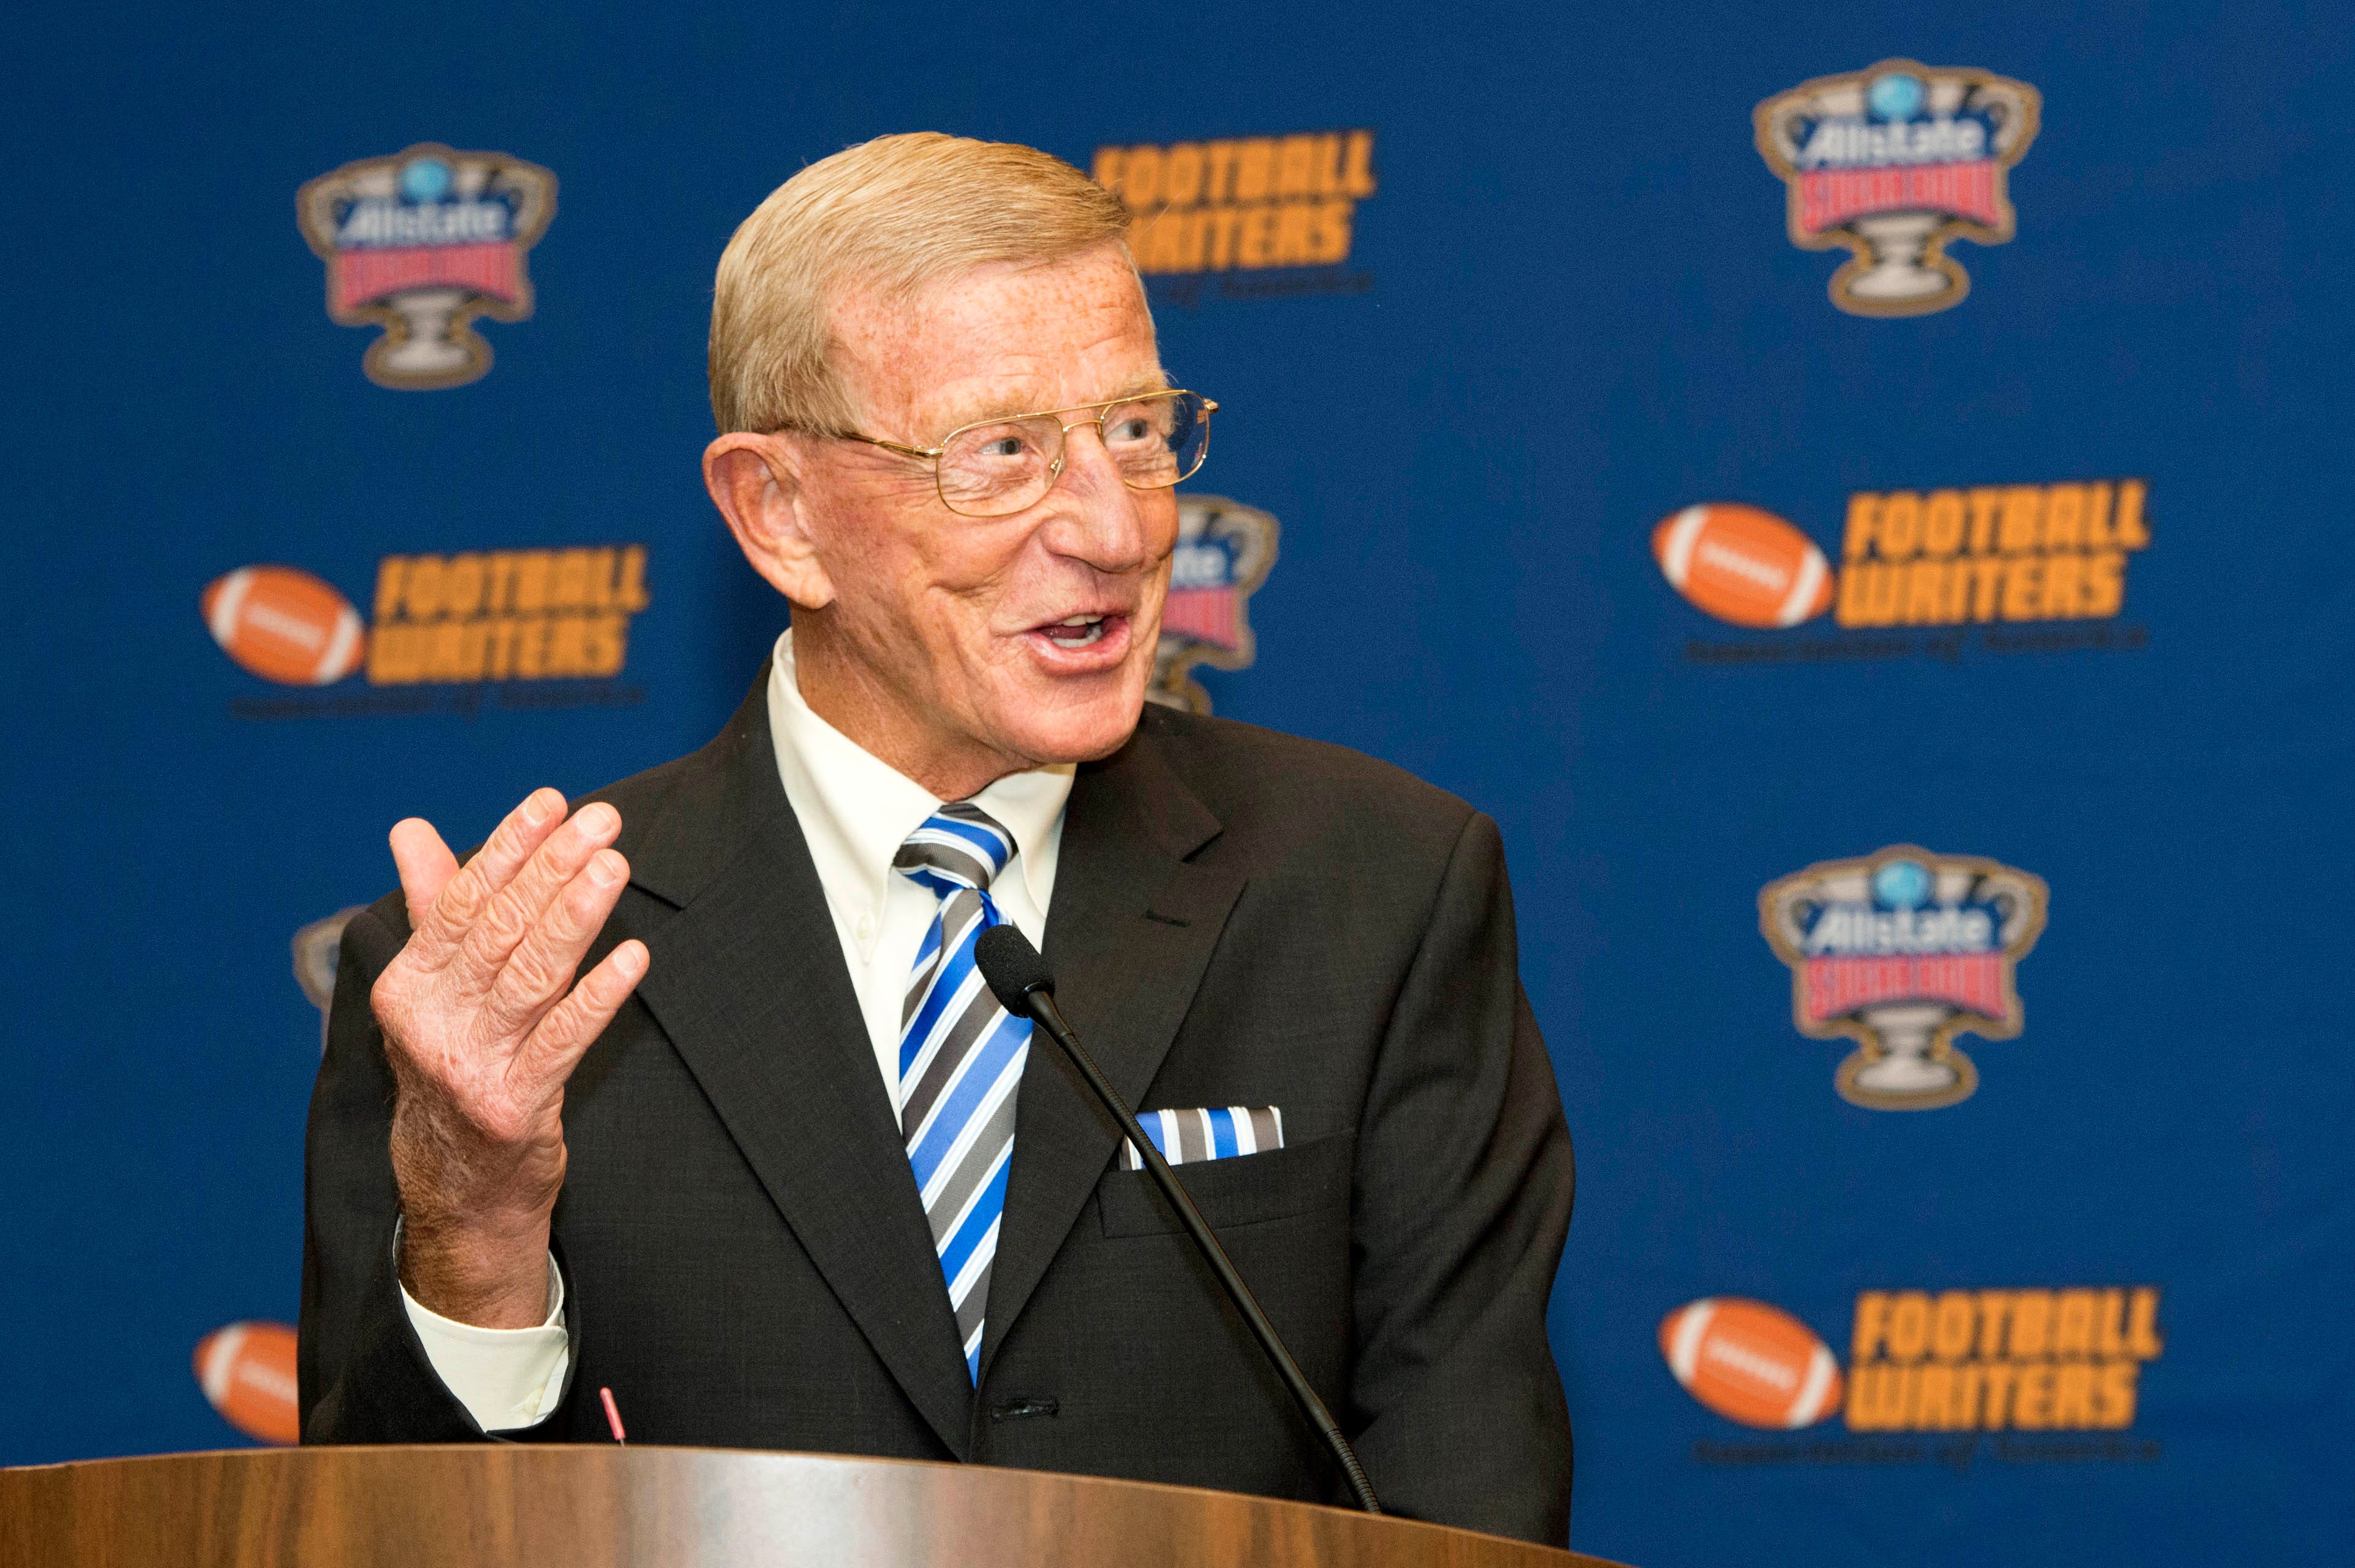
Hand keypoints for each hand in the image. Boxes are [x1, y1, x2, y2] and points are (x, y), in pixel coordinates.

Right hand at [371, 788, 648, 1327]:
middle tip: (601, 820)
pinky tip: (634, 957)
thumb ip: (432, 909)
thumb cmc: (455, 1069)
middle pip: (500, 929)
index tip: (551, 802)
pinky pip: (563, 1039)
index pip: (462, 901)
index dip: (508, 847)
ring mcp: (469, 1066)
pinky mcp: (513, 1106)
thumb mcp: (432, 993)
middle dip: (553, 867)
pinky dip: (598, 996)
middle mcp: (430, 1022)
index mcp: (408, 986)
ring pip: (531, 975)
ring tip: (614, 866)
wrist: (456, 1189)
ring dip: (576, 915)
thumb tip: (411, 830)